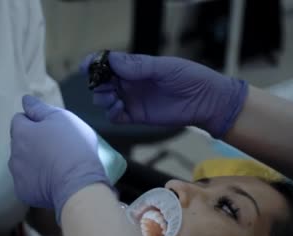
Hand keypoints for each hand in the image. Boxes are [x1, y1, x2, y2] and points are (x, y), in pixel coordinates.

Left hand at [9, 95, 110, 219]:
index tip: (51, 129)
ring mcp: (17, 174)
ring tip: (54, 165)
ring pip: (21, 163)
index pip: (19, 120)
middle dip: (32, 142)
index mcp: (21, 132)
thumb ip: (40, 108)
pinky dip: (35, 181)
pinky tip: (51, 180)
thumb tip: (25, 100)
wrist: (78, 183)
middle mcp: (13, 152)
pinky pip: (26, 182)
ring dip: (32, 161)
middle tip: (55, 147)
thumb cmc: (73, 146)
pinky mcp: (23, 192)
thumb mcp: (61, 118)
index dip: (34, 122)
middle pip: (19, 142)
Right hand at [82, 52, 247, 137]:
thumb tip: (112, 61)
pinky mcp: (135, 116)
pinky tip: (120, 108)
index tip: (85, 66)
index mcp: (134, 67)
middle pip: (101, 82)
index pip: (108, 63)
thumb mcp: (164, 67)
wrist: (206, 101)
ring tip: (114, 98)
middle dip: (97, 84)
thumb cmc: (190, 78)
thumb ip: (138, 65)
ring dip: (102, 98)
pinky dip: (111, 113)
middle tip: (105, 86)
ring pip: (104, 99)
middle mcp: (129, 82)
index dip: (94, 63)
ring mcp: (131, 99)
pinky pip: (114, 116)